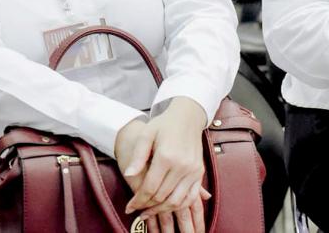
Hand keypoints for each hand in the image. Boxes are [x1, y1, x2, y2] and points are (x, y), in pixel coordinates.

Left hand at [117, 97, 208, 226]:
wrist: (188, 116)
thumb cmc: (164, 124)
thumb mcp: (146, 135)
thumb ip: (137, 156)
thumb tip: (128, 174)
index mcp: (167, 156)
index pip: (150, 188)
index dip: (137, 201)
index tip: (129, 208)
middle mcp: (182, 165)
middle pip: (162, 196)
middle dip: (147, 206)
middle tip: (137, 210)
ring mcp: (193, 170)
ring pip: (177, 201)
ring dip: (162, 209)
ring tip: (149, 211)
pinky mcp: (199, 172)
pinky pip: (191, 197)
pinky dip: (179, 206)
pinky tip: (167, 206)